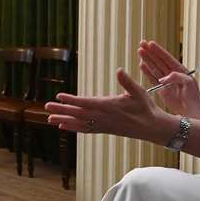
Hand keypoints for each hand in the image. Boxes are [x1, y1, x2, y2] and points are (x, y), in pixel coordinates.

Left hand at [47, 68, 172, 143]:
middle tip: (47, 106)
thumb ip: (127, 82)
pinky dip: (74, 127)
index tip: (59, 96)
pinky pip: (86, 129)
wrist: (152, 128)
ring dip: (64, 120)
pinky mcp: (105, 130)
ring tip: (49, 118)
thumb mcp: (139, 92)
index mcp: (109, 107)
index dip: (72, 100)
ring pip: (79, 123)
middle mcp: (103, 118)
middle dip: (62, 110)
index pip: (86, 103)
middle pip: (78, 113)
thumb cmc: (146, 108)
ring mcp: (103, 126)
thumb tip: (119, 70)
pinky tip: (64, 126)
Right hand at [137, 39, 199, 117]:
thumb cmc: (193, 95)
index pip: (167, 58)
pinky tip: (141, 65)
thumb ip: (177, 77)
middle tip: (142, 43)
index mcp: (180, 70)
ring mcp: (165, 81)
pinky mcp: (161, 89)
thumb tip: (163, 78)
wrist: (192, 110)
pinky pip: (152, 79)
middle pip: (158, 60)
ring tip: (140, 51)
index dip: (158, 51)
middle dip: (150, 52)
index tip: (150, 43)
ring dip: (147, 59)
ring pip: (154, 68)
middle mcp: (171, 74)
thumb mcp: (189, 83)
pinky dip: (147, 72)